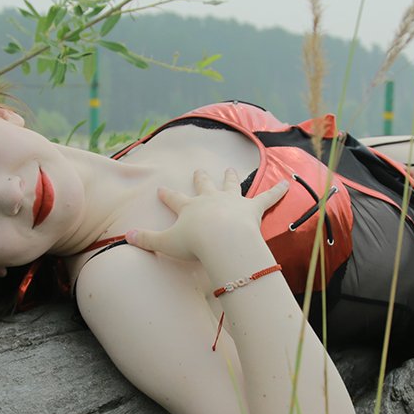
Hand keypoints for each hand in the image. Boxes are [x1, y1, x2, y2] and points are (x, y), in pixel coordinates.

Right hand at [126, 169, 287, 263]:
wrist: (220, 239)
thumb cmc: (194, 244)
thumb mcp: (165, 243)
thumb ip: (147, 240)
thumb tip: (125, 237)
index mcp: (189, 208)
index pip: (174, 199)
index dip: (167, 195)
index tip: (161, 189)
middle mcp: (210, 199)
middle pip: (204, 186)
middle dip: (201, 178)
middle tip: (199, 170)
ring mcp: (231, 201)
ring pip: (231, 185)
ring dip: (231, 178)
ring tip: (231, 170)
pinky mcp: (252, 208)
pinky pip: (268, 197)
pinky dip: (278, 191)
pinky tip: (288, 183)